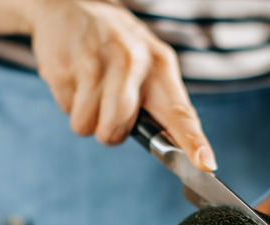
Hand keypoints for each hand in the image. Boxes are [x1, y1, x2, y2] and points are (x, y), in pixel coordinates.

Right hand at [31, 0, 216, 170]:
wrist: (71, 6)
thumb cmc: (116, 46)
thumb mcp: (148, 63)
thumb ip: (161, 103)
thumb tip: (174, 150)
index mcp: (160, 65)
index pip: (180, 111)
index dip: (193, 141)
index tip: (205, 164)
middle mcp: (131, 61)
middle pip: (117, 130)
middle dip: (109, 131)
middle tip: (107, 109)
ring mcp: (95, 62)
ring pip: (87, 126)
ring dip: (86, 118)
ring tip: (90, 88)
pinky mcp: (64, 66)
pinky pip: (66, 110)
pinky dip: (68, 102)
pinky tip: (75, 76)